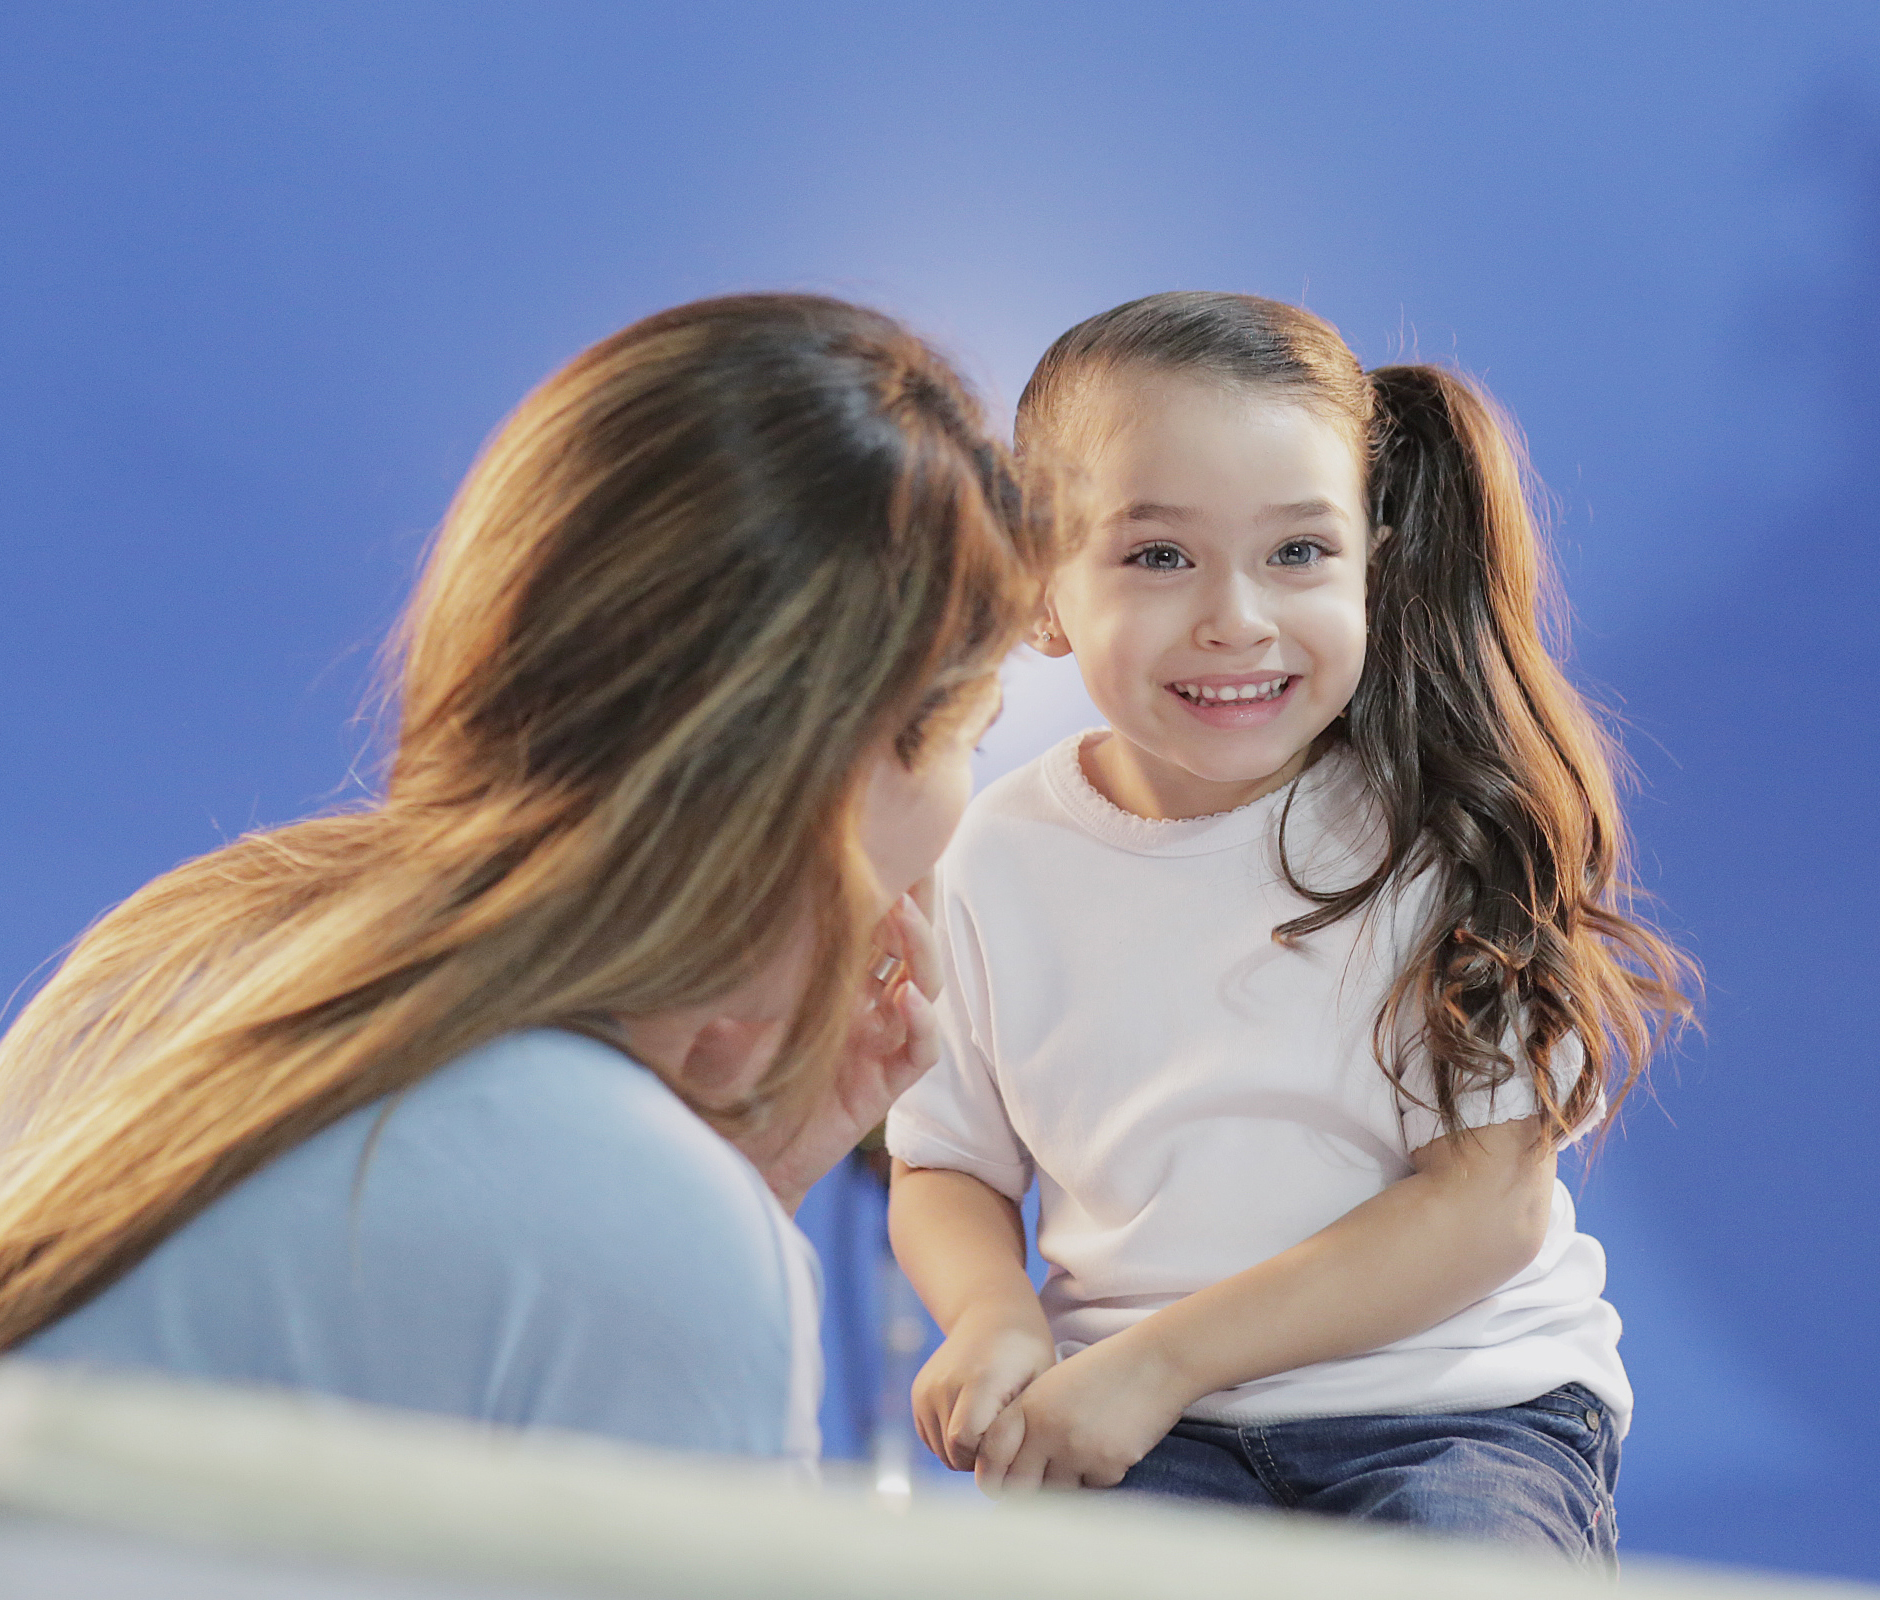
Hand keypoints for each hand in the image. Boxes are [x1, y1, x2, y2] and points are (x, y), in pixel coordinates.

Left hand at [732, 884, 942, 1211]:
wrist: (722, 1154)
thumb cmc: (711, 1078)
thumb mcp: (711, 1001)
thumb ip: (726, 960)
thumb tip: (713, 894)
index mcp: (827, 975)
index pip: (868, 919)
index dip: (883, 880)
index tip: (882, 834)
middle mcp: (859, 1003)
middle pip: (908, 941)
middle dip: (917, 900)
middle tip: (916, 858)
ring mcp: (875, 1042)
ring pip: (924, 986)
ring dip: (919, 950)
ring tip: (902, 914)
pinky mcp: (879, 1087)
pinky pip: (919, 1051)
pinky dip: (921, 1023)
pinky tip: (907, 1000)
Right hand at [911, 1306, 1056, 1470]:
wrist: (991, 1314)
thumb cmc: (1026, 1352)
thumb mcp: (1040, 1383)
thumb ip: (1025, 1425)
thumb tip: (1014, 1470)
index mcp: (978, 1379)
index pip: (965, 1443)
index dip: (988, 1458)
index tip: (1012, 1448)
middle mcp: (945, 1383)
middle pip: (952, 1452)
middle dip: (979, 1461)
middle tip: (1005, 1443)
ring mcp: (927, 1388)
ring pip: (941, 1451)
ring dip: (965, 1453)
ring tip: (991, 1430)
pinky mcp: (918, 1393)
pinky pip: (931, 1439)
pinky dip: (951, 1442)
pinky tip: (974, 1423)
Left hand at [972, 1329, 1189, 1494]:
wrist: (1154, 1363)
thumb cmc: (1102, 1372)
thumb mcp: (1053, 1386)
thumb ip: (1027, 1420)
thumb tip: (1008, 1466)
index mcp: (1029, 1406)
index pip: (991, 1455)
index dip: (990, 1477)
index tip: (996, 1486)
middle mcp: (1047, 1430)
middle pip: (1019, 1486)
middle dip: (1024, 1492)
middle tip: (1035, 1487)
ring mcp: (1077, 1450)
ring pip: (1056, 1493)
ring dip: (1063, 1485)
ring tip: (1080, 1455)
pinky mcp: (1108, 1466)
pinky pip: (1091, 1489)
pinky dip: (1096, 1478)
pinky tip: (1108, 1449)